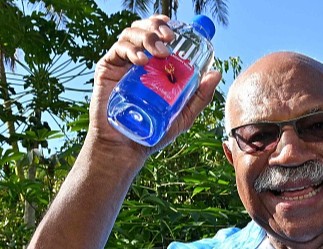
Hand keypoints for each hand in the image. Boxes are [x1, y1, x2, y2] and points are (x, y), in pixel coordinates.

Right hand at [87, 14, 222, 157]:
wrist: (127, 148)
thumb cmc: (153, 132)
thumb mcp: (183, 115)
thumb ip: (200, 96)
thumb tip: (216, 73)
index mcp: (155, 65)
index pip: (159, 35)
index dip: (167, 26)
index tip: (180, 31)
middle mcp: (138, 60)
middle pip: (145, 29)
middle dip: (157, 27)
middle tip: (170, 38)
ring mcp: (121, 64)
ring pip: (130, 34)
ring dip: (147, 36)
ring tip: (160, 51)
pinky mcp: (106, 69)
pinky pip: (117, 50)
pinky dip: (130, 50)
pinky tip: (142, 60)